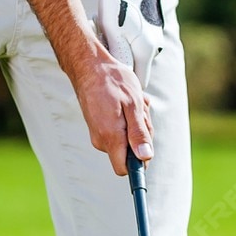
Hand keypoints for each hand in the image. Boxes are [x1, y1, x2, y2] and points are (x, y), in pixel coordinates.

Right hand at [65, 35, 152, 176]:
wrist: (89, 66)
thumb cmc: (113, 81)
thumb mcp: (133, 104)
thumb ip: (139, 133)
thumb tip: (145, 157)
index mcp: (110, 136)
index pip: (124, 169)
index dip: (138, 162)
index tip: (145, 145)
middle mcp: (101, 140)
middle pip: (129, 152)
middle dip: (141, 134)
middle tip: (140, 111)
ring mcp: (98, 133)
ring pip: (126, 139)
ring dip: (135, 123)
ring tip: (131, 102)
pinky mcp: (98, 127)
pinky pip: (120, 130)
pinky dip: (128, 118)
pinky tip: (125, 101)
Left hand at [97, 0, 164, 89]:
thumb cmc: (120, 1)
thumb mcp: (114, 30)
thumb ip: (119, 55)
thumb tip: (120, 76)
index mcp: (146, 52)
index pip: (137, 83)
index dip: (123, 84)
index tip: (105, 77)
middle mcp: (152, 48)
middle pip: (133, 70)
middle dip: (116, 65)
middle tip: (100, 51)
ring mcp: (150, 38)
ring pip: (130, 54)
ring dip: (115, 49)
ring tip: (101, 32)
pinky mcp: (145, 30)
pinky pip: (130, 42)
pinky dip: (117, 38)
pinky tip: (105, 24)